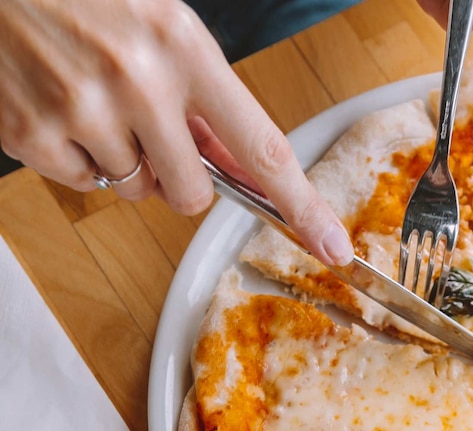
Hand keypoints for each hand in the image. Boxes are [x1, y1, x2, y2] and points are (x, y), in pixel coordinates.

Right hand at [0, 0, 353, 266]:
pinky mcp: (31, 134)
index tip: (330, 245)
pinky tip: (64, 110)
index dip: (302, 207)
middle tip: (154, 134)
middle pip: (192, 194)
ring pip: (136, 191)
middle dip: (181, 180)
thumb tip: (245, 170)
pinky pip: (84, 184)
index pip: (263, 149)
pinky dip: (79, 159)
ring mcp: (82, 110)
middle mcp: (138, 82)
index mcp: (185, 48)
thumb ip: (209, 102)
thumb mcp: (167, 33)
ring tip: (97, 102)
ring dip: (128, 162)